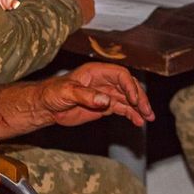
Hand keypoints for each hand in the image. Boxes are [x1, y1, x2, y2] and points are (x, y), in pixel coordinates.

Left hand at [37, 62, 154, 127]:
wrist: (45, 106)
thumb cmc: (52, 93)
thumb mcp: (67, 92)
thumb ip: (86, 95)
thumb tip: (106, 100)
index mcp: (96, 72)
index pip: (120, 75)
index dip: (130, 86)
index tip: (133, 100)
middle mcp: (104, 81)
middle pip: (129, 86)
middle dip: (139, 98)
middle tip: (147, 111)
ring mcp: (105, 94)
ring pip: (128, 99)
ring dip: (139, 108)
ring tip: (147, 118)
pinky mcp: (104, 107)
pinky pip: (122, 109)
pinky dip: (131, 114)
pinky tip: (138, 121)